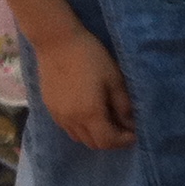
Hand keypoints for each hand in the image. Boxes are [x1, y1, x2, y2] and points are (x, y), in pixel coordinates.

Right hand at [36, 24, 136, 148]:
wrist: (56, 42)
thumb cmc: (90, 57)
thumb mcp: (114, 78)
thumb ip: (123, 104)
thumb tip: (130, 123)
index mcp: (90, 114)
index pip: (108, 141)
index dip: (123, 141)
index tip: (134, 134)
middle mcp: (72, 121)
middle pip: (93, 143)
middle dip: (111, 141)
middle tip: (123, 129)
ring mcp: (58, 116)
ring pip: (79, 138)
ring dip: (95, 136)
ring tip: (107, 121)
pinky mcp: (50, 108)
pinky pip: (67, 128)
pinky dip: (81, 128)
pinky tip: (89, 113)